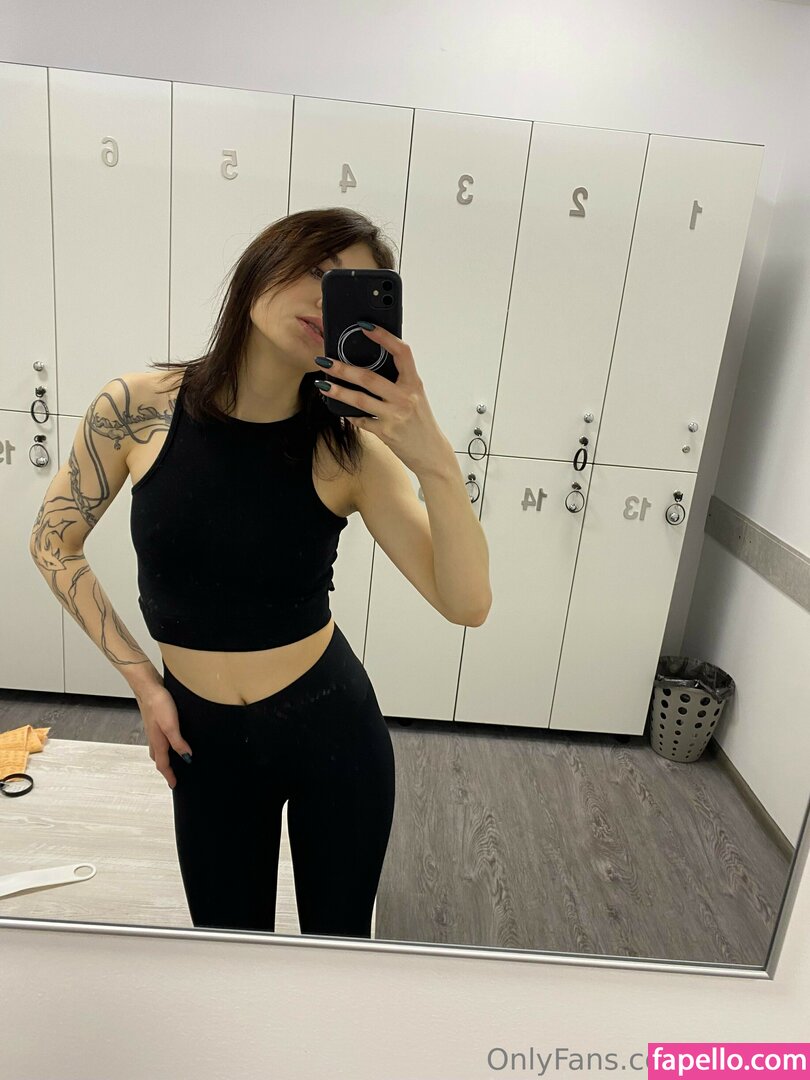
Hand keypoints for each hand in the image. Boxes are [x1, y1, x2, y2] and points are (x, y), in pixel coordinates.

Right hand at [137, 684, 192, 789]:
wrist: (148, 686)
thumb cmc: (158, 703)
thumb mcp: (171, 725)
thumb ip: (178, 743)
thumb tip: (186, 757)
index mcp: (158, 742)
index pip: (163, 765)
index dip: (169, 776)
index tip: (174, 785)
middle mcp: (154, 738)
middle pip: (159, 759)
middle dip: (165, 769)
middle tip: (173, 775)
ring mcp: (153, 730)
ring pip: (158, 749)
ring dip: (164, 757)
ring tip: (172, 761)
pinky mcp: (156, 721)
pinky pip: (160, 739)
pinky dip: (164, 745)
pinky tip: (170, 738)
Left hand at [314, 324, 450, 475]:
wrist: (431, 452)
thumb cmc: (421, 422)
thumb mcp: (416, 396)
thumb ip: (399, 381)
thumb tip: (372, 363)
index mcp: (414, 383)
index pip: (401, 352)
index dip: (383, 337)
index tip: (365, 326)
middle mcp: (405, 398)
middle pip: (370, 378)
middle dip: (343, 369)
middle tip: (325, 361)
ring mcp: (395, 416)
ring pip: (360, 400)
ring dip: (338, 391)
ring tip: (323, 384)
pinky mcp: (385, 433)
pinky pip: (361, 421)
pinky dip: (349, 414)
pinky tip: (338, 408)